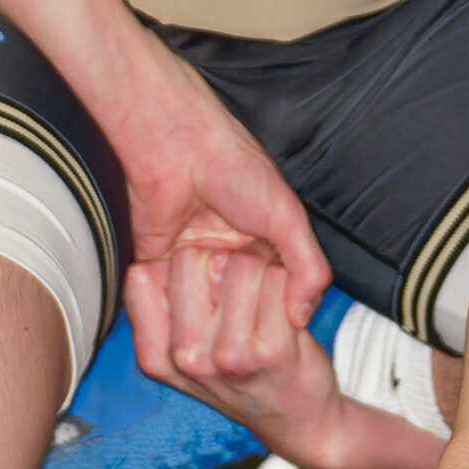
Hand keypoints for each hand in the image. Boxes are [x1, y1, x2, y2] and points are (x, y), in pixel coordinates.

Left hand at [114, 57, 330, 326]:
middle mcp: (230, 265)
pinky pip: (163, 305)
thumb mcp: (287, 217)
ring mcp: (194, 270)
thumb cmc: (234, 167)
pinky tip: (176, 294)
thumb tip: (304, 315)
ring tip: (205, 265)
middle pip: (237, 314)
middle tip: (232, 274)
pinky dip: (167, 305)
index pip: (276, 303)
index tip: (274, 320)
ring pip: (201, 316)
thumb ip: (308, 266)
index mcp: (266, 254)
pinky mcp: (159, 271)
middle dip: (236, 305)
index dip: (274, 313)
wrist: (177, 148)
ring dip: (201, 303)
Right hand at [123, 245, 339, 433]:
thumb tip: (166, 251)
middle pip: (189, 257)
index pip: (139, 277)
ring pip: (241, 261)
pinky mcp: (273, 350)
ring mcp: (229, 356)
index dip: (175, 271)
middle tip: (238, 285)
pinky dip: (290, 280)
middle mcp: (187, 358)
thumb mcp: (183, 354)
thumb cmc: (240, 375)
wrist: (294, 420)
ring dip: (261, 265)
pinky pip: (278, 278)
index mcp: (156, 356)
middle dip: (217, 258)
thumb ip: (165, 309)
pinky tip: (290, 304)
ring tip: (266, 294)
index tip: (200, 286)